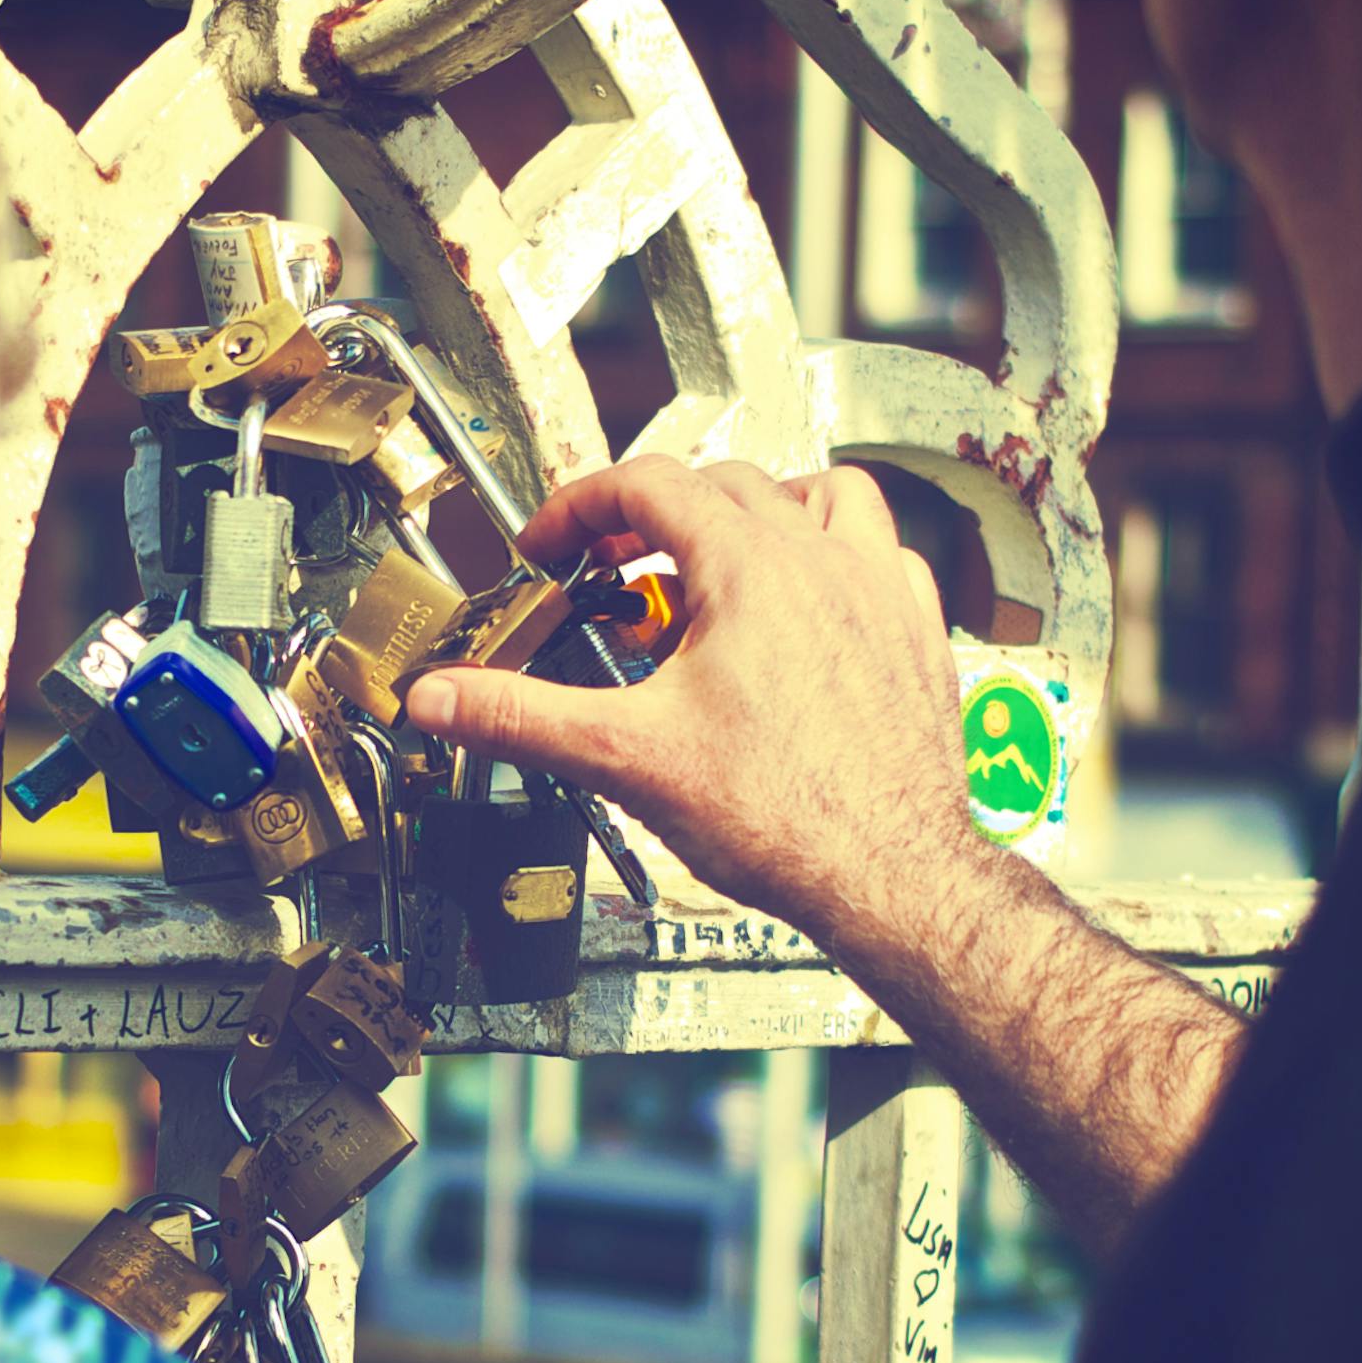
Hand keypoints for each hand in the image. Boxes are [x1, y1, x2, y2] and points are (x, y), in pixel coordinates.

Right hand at [399, 456, 981, 934]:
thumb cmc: (789, 821)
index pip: (647, 484)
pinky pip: (884, 556)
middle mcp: (823, 562)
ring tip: (719, 554)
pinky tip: (812, 603)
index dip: (580, 508)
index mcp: (749, 568)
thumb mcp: (627, 759)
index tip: (550, 548)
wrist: (892, 879)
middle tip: (611, 566)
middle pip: (725, 483)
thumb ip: (522, 717)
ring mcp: (880, 594)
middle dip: (653, 514)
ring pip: (824, 496)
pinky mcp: (917, 637)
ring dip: (762, 508)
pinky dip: (838, 558)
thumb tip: (444, 698)